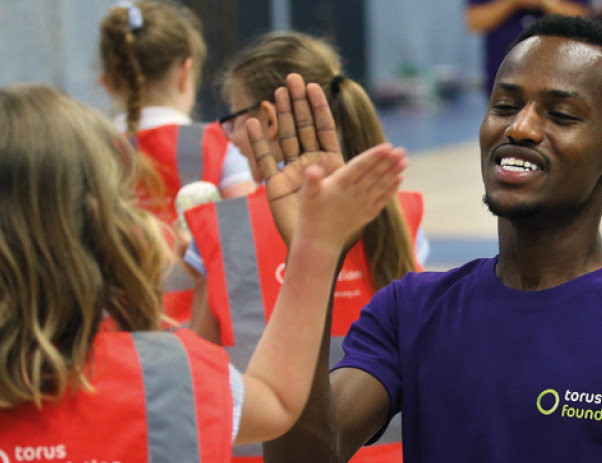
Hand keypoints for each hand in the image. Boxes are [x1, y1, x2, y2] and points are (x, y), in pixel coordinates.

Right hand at [245, 73, 345, 244]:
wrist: (316, 246)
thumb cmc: (333, 221)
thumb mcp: (343, 195)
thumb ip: (345, 174)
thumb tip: (349, 157)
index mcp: (329, 164)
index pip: (325, 130)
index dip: (320, 108)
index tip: (315, 85)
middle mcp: (309, 164)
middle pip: (303, 128)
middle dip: (298, 104)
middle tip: (293, 77)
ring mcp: (291, 173)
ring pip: (285, 138)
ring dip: (280, 116)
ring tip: (276, 92)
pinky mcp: (276, 187)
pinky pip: (265, 162)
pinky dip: (258, 143)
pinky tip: (252, 123)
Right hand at [295, 143, 406, 254]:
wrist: (320, 242)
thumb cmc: (311, 215)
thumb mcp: (306, 196)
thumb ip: (310, 181)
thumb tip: (311, 169)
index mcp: (339, 185)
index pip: (360, 167)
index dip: (374, 156)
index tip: (387, 146)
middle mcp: (354, 194)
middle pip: (374, 175)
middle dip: (389, 162)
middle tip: (402, 150)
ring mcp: (363, 205)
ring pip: (381, 186)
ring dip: (394, 173)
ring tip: (404, 161)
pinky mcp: (367, 214)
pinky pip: (382, 199)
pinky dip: (392, 189)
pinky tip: (399, 179)